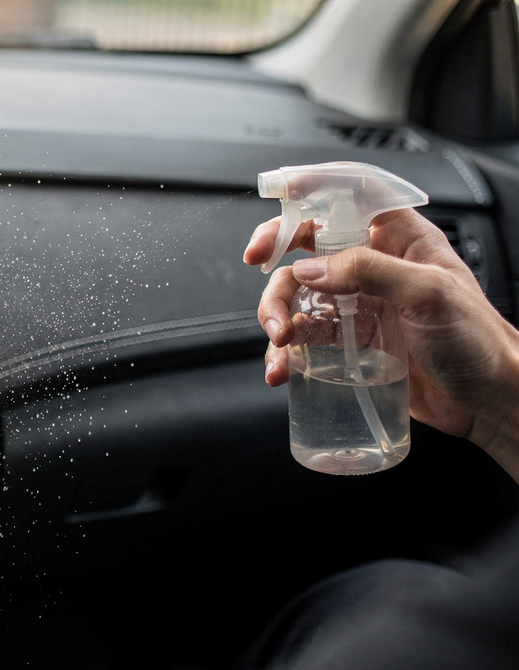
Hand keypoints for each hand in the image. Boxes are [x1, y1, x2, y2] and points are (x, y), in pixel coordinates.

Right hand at [244, 209, 518, 446]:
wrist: (487, 399)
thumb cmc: (478, 340)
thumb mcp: (430, 293)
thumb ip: (370, 271)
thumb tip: (311, 268)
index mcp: (401, 240)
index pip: (350, 198)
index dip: (312, 191)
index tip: (279, 197)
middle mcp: (376, 267)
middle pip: (309, 248)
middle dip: (278, 262)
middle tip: (260, 274)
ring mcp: (362, 306)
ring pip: (299, 296)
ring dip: (278, 314)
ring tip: (280, 342)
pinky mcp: (352, 343)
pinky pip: (307, 339)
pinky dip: (287, 353)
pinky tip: (283, 369)